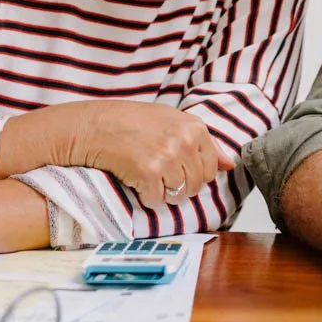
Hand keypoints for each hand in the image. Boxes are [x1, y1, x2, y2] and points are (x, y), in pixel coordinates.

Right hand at [42, 101, 231, 209]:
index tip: (176, 169)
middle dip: (178, 185)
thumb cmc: (128, 122)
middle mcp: (184, 140)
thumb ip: (201, 142)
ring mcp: (167, 156)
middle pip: (196, 185)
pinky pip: (157, 200)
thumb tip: (230, 164)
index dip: (194, 174)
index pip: (212, 168)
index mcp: (194, 127)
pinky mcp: (148, 172)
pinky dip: (145, 196)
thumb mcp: (170, 121)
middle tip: (156, 172)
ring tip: (145, 174)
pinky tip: (133, 178)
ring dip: (162, 191)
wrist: (91, 126)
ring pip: (179, 195)